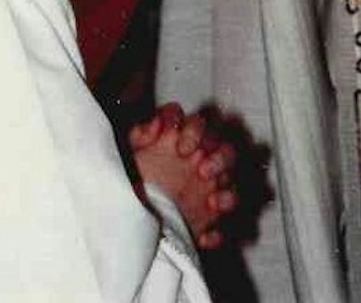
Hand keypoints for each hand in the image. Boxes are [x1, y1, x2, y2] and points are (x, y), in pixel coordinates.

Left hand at [130, 103, 237, 249]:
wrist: (129, 216)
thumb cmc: (133, 177)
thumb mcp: (132, 152)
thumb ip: (142, 134)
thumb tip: (156, 123)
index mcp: (184, 142)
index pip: (199, 125)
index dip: (196, 131)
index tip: (183, 146)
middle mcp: (201, 163)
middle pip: (226, 151)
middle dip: (220, 159)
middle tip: (204, 170)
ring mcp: (207, 191)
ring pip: (231, 187)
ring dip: (228, 194)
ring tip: (213, 202)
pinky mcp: (206, 221)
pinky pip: (221, 228)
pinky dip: (216, 233)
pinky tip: (204, 236)